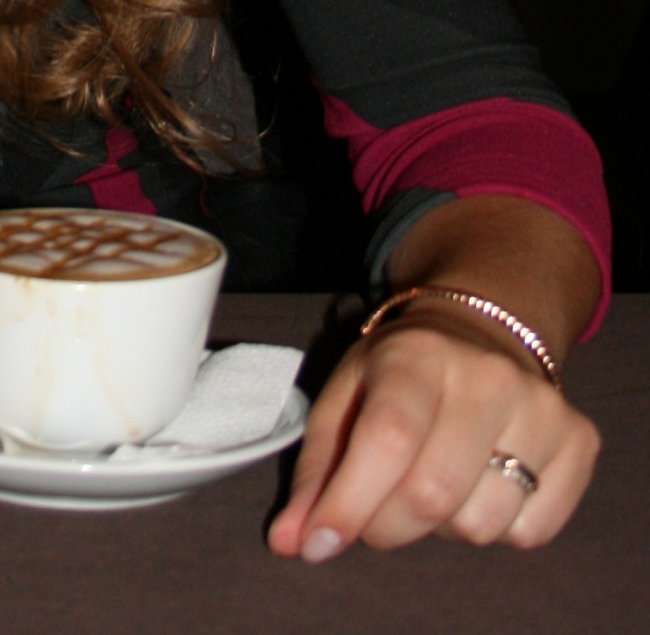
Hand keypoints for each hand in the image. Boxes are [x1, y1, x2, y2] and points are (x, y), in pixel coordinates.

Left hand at [268, 315, 599, 558]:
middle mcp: (486, 375)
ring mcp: (541, 406)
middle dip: (387, 525)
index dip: (349, 502)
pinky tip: (480, 483)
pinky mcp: (579, 440)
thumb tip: (293, 542)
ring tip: (433, 480)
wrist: (481, 331)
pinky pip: (529, 533)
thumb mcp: (343, 398)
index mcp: (416, 354)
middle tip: (375, 511)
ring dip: (442, 527)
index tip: (319, 541)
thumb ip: (316, 472)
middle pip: (432, 494)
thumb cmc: (398, 374)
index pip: (387, 439)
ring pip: (480, 525)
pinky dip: (495, 527)